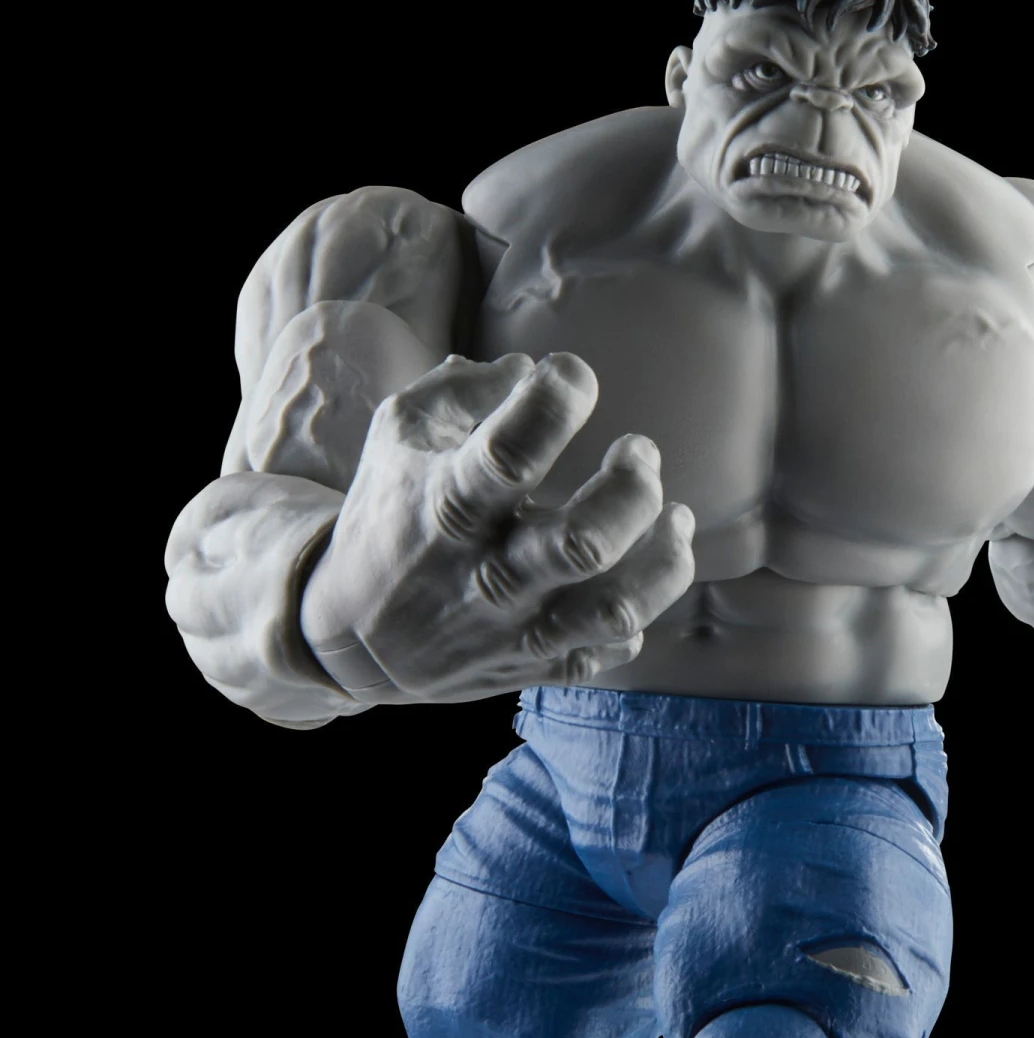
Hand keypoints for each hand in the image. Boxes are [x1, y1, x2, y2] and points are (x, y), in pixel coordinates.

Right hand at [300, 351, 694, 701]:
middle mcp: (487, 574)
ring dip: (666, 558)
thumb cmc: (392, 512)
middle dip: (633, 489)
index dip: (558, 399)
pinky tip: (635, 574)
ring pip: (616, 607)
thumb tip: (530, 370)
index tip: (571, 375)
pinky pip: (612, 650)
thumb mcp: (399, 437)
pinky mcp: (536, 667)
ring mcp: (515, 630)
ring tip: (675, 518)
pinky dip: (639, 612)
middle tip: (638, 455)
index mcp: (448, 505)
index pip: (512, 451)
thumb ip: (460, 390)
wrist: (353, 636)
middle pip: (586, 543)